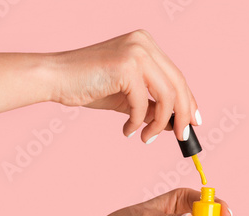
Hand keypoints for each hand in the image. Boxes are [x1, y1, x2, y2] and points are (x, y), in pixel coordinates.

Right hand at [52, 29, 200, 142]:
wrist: (55, 78)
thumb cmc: (88, 85)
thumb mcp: (127, 97)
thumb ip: (151, 105)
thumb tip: (175, 123)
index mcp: (147, 45)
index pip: (177, 76)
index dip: (189, 101)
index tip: (193, 121)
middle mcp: (145, 43)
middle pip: (178, 85)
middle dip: (183, 115)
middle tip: (182, 137)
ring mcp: (137, 52)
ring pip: (166, 96)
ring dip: (159, 124)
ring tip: (147, 138)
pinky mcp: (127, 66)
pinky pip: (143, 104)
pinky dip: (138, 123)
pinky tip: (127, 130)